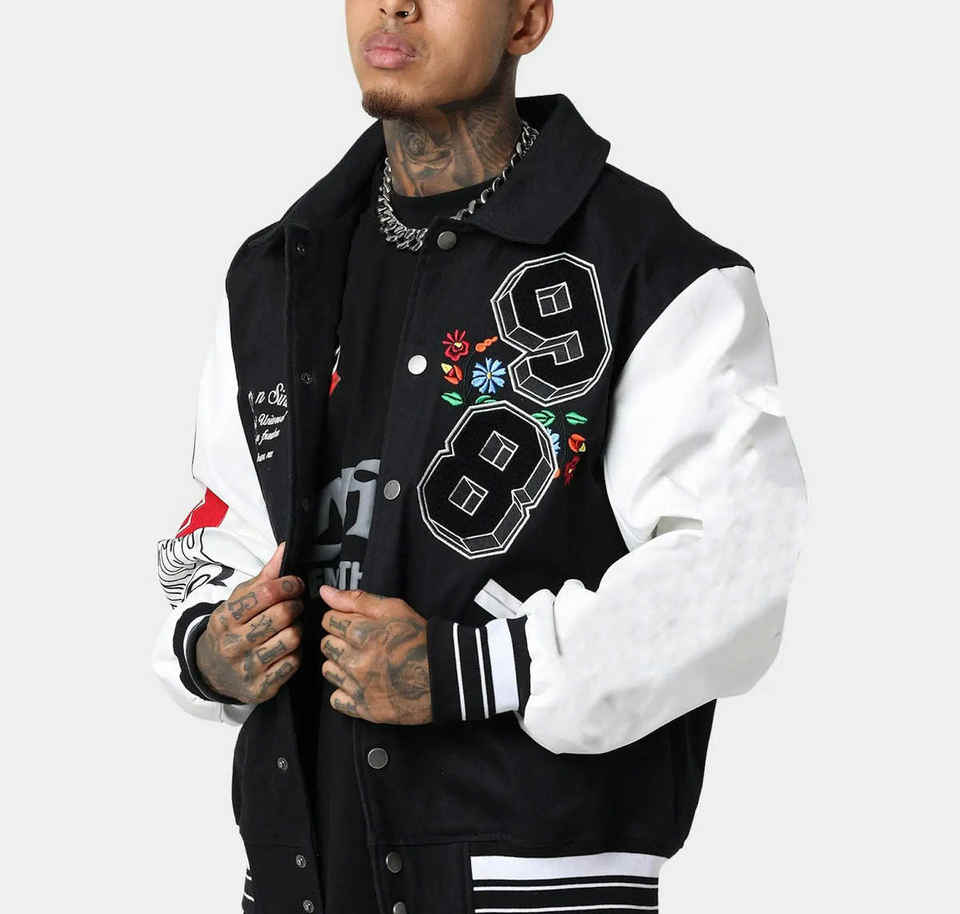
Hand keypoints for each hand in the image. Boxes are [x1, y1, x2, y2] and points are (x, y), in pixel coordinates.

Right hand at [195, 541, 304, 702]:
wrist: (211, 670)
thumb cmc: (233, 627)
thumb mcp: (239, 599)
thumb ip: (265, 575)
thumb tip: (286, 547)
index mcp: (224, 617)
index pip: (264, 593)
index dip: (287, 584)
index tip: (295, 583)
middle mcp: (232, 644)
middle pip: (280, 616)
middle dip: (295, 605)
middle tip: (296, 604)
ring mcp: (246, 668)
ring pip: (290, 639)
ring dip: (298, 628)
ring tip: (293, 625)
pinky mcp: (260, 688)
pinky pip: (292, 663)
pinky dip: (297, 652)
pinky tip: (290, 647)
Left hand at [318, 586, 431, 724]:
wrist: (444, 676)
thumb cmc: (420, 640)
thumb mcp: (393, 608)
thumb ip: (356, 599)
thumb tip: (326, 592)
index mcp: (361, 634)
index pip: (328, 620)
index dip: (342, 618)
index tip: (354, 623)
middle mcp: (355, 661)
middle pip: (326, 645)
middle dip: (340, 640)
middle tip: (362, 641)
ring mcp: (358, 687)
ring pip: (328, 671)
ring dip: (340, 664)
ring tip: (363, 661)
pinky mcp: (363, 708)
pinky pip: (336, 699)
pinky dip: (345, 691)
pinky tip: (361, 682)